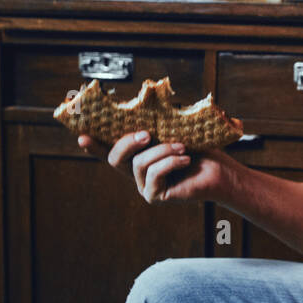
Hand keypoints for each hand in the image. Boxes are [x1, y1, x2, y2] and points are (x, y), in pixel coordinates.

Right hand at [77, 131, 234, 203]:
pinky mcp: (155, 196)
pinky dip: (170, 163)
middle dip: (127, 143)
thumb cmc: (201, 150)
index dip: (94, 145)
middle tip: (146, 133)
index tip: (80, 135)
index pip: (110, 150)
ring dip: (162, 150)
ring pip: (138, 165)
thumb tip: (144, 105)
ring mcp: (144, 187)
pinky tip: (186, 159)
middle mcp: (136, 173)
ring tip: (182, 147)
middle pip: (115, 159)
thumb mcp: (175, 132)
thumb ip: (156, 124)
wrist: (222, 172)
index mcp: (138, 155)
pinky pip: (154, 175)